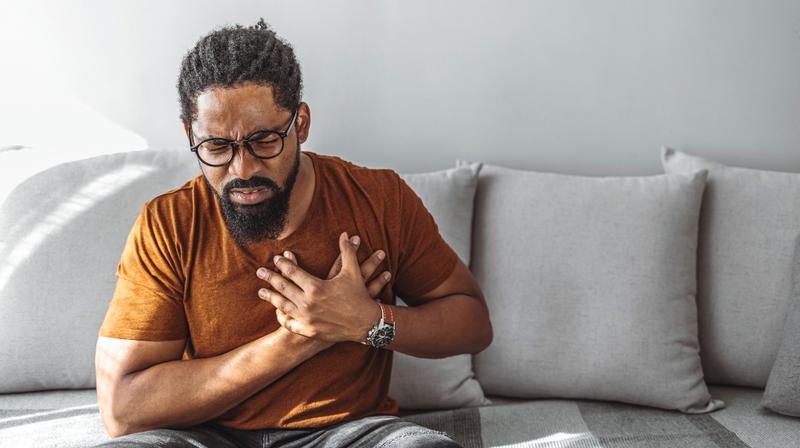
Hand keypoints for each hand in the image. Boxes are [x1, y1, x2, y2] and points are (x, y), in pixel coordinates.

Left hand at [256, 232, 390, 342]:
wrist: (366, 323)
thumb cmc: (359, 296)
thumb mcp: (353, 272)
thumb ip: (347, 251)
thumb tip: (345, 234)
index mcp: (316, 287)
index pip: (293, 272)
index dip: (283, 264)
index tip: (276, 259)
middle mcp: (308, 303)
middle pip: (283, 288)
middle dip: (270, 279)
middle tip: (259, 272)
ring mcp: (307, 318)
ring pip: (283, 306)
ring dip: (270, 298)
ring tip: (260, 292)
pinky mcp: (308, 331)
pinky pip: (290, 324)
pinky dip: (282, 318)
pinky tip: (278, 312)